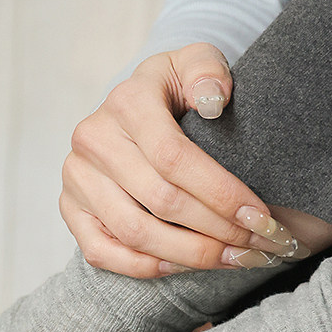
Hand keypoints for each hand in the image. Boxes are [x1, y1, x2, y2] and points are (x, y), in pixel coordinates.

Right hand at [60, 43, 308, 277]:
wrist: (134, 107)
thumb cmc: (175, 90)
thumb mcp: (196, 63)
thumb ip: (208, 72)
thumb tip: (213, 103)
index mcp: (127, 102)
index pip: (175, 158)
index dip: (221, 193)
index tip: (261, 217)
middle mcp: (93, 140)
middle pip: (160, 201)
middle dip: (217, 230)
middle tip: (258, 245)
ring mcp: (77, 178)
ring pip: (135, 234)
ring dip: (191, 255)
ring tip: (234, 259)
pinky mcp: (69, 209)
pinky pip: (104, 252)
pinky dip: (148, 267)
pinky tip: (187, 266)